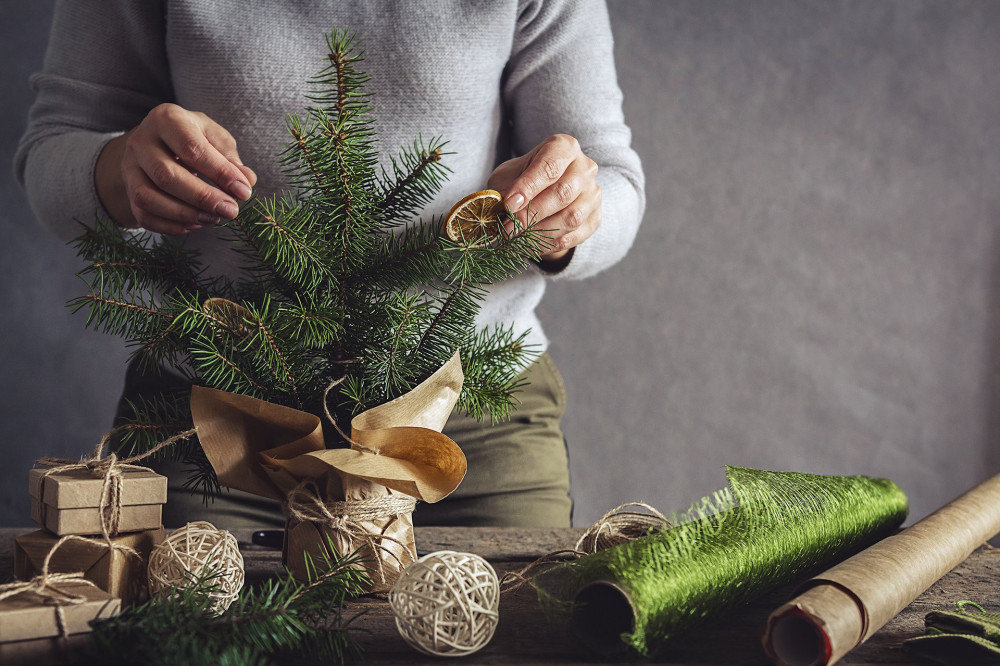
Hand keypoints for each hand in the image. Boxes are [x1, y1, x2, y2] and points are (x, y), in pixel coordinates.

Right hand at [95, 103, 256, 234]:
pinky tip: (194, 224)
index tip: (243, 192)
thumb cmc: (193, 137)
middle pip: (166, 176)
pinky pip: (143, 214)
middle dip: (202, 198)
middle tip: (230, 211)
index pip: (192, 149)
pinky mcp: (128, 189)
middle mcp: (141, 140)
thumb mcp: (214, 137)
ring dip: (184, 214)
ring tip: (213, 219)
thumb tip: (247, 181)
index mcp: (167, 119)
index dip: (219, 173)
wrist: (158, 140)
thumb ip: (230, 158)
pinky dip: (169, 226)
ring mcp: (129, 166)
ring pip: (148, 197)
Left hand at [487, 134, 600, 266]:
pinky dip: (550, 244)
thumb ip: (506, 189)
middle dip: (532, 214)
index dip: (528, 187)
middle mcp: (584, 167)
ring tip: (518, 238)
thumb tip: (505, 208)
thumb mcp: (508, 177)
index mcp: (563, 148)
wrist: (543, 195)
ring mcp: (593, 194)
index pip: (549, 167)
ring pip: (572, 217)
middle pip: (563, 193)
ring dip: (541, 232)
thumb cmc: (524, 180)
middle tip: (510, 229)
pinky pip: (574, 236)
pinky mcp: (595, 218)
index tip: (509, 205)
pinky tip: (531, 244)